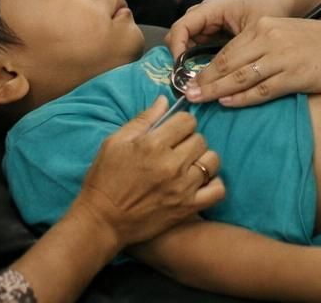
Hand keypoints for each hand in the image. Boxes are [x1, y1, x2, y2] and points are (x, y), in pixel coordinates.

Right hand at [74, 98, 223, 246]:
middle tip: (176, 149)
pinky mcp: (188, 208)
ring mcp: (182, 187)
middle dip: (189, 140)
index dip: (180, 122)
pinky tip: (201, 182)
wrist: (102, 220)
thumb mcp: (115, 142)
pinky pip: (218, 190)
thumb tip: (165, 100)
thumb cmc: (104, 178)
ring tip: (188, 164)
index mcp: (153, 144)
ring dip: (202, 159)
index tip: (172, 130)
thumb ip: (143, 119)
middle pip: (200, 139)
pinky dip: (213, 183)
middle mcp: (172, 164)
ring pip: (212, 161)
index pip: (187, 120)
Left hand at [186, 15, 320, 107]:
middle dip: (204, 80)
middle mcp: (269, 39)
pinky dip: (242, 97)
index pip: (227, 50)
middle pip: (227, 62)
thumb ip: (262, 48)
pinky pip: (262, 88)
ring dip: (216, 90)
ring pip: (240, 76)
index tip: (190, 80)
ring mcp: (281, 57)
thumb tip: (237, 71)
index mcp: (264, 28)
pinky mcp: (295, 75)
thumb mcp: (286, 36)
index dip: (206, 68)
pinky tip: (227, 103)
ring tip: (198, 100)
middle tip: (185, 93)